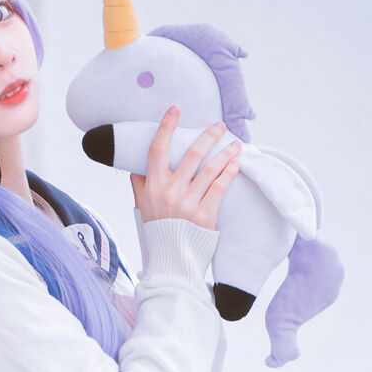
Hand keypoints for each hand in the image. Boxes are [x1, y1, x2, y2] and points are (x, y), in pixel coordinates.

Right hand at [130, 106, 240, 231]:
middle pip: (191, 155)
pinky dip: (229, 173)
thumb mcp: (142, 208)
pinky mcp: (204, 215)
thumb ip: (140, 185)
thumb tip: (136, 166)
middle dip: (208, 136)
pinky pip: (219, 187)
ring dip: (225, 153)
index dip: (166, 127)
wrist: (171, 262)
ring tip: (236, 144)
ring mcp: (188, 203)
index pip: (157, 150)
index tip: (176, 109)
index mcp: (153, 187)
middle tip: (220, 126)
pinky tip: (236, 164)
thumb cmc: (158, 232)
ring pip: (210, 169)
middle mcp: (169, 192)